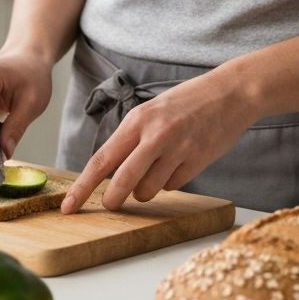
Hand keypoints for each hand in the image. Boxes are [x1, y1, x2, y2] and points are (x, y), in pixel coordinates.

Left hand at [60, 64, 257, 213]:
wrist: (230, 93)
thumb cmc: (187, 102)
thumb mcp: (152, 111)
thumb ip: (132, 139)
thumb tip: (110, 171)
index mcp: (137, 120)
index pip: (102, 160)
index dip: (82, 187)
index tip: (68, 206)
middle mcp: (155, 135)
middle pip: (123, 181)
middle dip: (112, 199)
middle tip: (109, 205)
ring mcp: (178, 149)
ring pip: (148, 190)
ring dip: (146, 190)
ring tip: (158, 168)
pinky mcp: (198, 160)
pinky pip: (173, 185)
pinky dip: (171, 181)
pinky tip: (180, 162)